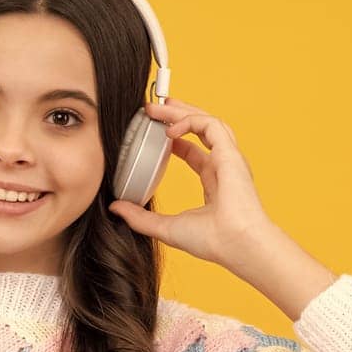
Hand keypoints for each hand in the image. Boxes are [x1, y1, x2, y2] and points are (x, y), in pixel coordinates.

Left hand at [107, 99, 271, 266]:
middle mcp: (223, 166)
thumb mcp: (166, 227)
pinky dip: (190, 121)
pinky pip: (211, 125)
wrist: (236, 244)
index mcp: (214, 182)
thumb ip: (140, 217)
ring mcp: (229, 158)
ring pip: (207, 121)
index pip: (195, 151)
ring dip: (182, 111)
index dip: (175, 138)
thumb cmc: (213, 241)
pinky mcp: (230, 153)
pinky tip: (170, 129)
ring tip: (158, 106)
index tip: (155, 131)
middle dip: (177, 115)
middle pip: (201, 130)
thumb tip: (115, 208)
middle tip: (153, 108)